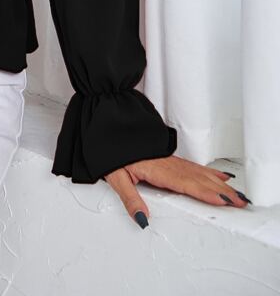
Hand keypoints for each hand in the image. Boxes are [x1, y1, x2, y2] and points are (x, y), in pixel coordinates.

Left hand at [103, 155, 251, 227]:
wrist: (107, 129)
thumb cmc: (110, 152)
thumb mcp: (115, 177)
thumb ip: (130, 199)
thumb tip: (142, 219)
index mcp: (156, 169)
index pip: (185, 184)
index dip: (205, 192)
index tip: (223, 200)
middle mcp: (167, 163)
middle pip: (198, 179)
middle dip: (221, 191)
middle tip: (241, 201)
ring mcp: (170, 160)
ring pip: (199, 172)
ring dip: (219, 183)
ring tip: (237, 193)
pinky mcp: (169, 158)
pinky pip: (193, 166)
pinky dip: (209, 172)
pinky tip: (219, 176)